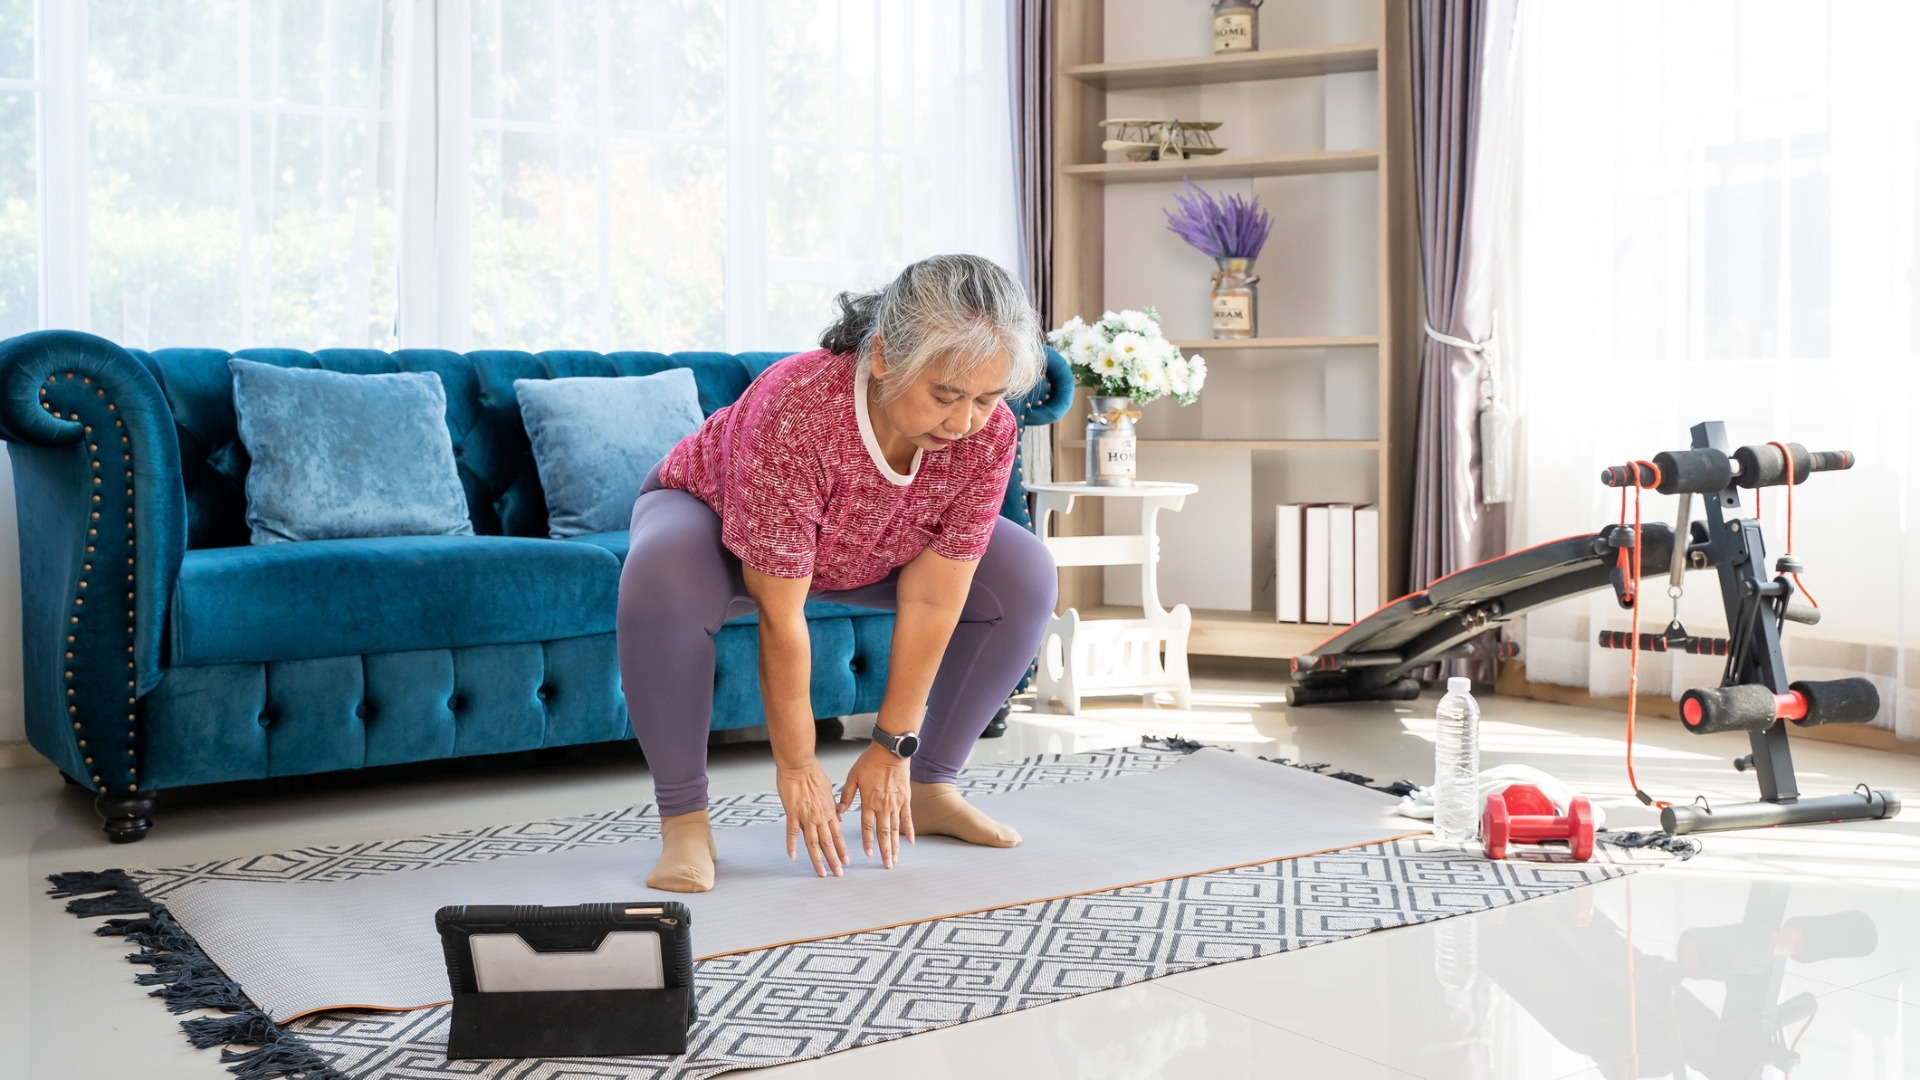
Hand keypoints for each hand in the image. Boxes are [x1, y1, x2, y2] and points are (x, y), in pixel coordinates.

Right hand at [776, 760, 847, 877]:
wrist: (799, 764)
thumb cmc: (813, 773)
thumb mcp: (829, 789)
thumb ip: (833, 805)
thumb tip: (838, 817)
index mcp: (829, 810)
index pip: (837, 835)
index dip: (842, 849)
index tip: (846, 862)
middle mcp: (820, 816)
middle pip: (828, 842)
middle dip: (834, 860)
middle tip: (838, 874)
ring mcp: (806, 816)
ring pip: (813, 842)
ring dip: (818, 859)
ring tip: (822, 872)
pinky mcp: (792, 813)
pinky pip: (792, 832)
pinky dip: (792, 845)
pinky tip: (792, 856)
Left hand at [838, 743, 914, 867]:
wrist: (891, 750)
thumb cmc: (871, 761)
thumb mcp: (853, 776)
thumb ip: (846, 794)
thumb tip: (838, 810)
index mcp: (868, 801)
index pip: (867, 827)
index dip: (868, 842)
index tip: (868, 855)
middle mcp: (883, 805)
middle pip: (884, 833)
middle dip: (885, 851)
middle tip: (887, 865)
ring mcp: (895, 803)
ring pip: (895, 829)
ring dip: (895, 845)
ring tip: (895, 858)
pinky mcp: (905, 799)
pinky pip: (907, 818)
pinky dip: (909, 830)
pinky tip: (910, 841)